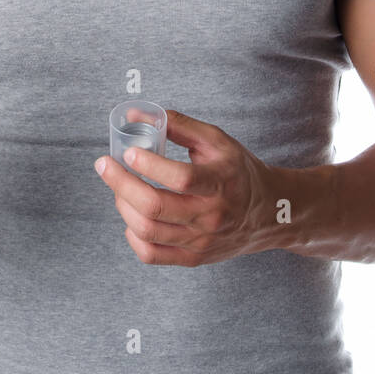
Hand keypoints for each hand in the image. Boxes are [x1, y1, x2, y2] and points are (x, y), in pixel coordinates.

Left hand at [93, 108, 276, 265]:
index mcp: (220, 183)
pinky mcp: (193, 258)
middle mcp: (211, 216)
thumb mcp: (216, 141)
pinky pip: (151, 255)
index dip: (150, 165)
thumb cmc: (238, 171)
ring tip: (119, 187)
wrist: (269, 214)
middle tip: (105, 165)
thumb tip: (136, 116)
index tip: (128, 151)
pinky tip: (131, 216)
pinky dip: (132, 235)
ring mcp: (201, 241)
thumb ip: (178, 125)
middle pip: (155, 207)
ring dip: (123, 205)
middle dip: (121, 184)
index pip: (181, 178)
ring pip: (147, 231)